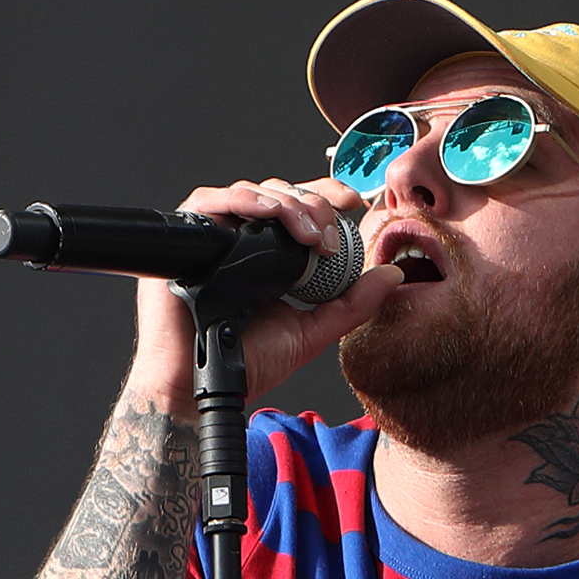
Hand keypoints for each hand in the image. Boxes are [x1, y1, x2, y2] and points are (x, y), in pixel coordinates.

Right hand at [125, 177, 405, 409]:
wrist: (201, 386)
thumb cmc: (246, 361)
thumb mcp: (312, 331)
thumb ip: (351, 304)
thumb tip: (391, 275)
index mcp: (271, 255)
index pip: (299, 209)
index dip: (325, 196)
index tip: (353, 202)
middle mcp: (243, 240)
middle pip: (279, 194)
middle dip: (311, 205)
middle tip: (328, 235)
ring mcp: (215, 236)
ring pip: (251, 192)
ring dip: (285, 203)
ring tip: (308, 232)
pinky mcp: (187, 237)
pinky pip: (211, 201)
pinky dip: (242, 200)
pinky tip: (266, 212)